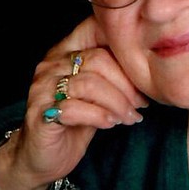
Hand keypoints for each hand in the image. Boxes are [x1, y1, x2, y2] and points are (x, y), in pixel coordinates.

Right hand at [0, 16, 147, 189]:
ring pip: (89, 84)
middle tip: (141, 103)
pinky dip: (99, 116)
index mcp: (66, 52)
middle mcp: (51, 64)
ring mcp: (42, 88)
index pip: (96, 32)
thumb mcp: (99, 93)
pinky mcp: (40, 114)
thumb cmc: (76, 121)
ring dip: (117, 103)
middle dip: (126, 84)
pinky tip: (110, 124)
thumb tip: (148, 72)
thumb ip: (114, 76)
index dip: (124, 48)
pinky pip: (75, 109)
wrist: (43, 157)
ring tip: (129, 116)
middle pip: (98, 60)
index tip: (144, 73)